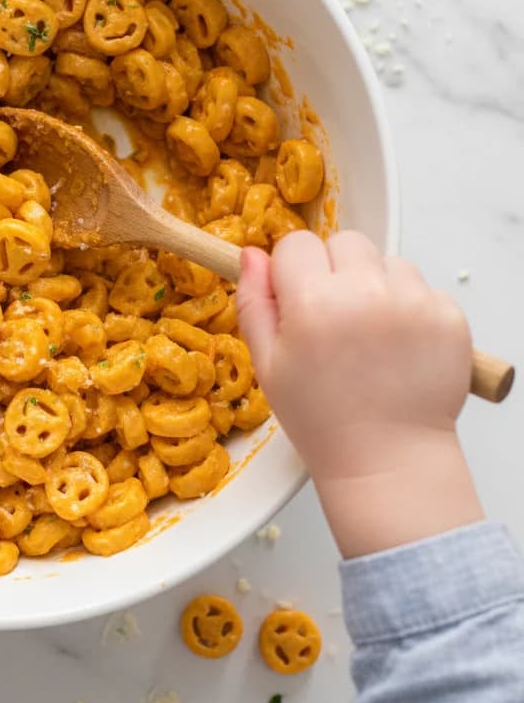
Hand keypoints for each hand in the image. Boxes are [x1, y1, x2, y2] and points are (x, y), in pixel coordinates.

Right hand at [237, 230, 482, 557]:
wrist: (387, 460)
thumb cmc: (320, 417)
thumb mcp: (267, 363)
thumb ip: (254, 301)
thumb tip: (252, 254)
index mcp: (313, 301)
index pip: (296, 244)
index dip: (292, 271)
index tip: (296, 299)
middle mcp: (366, 291)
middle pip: (344, 242)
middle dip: (335, 270)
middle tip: (334, 317)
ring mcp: (413, 302)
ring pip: (386, 261)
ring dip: (375, 285)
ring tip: (369, 334)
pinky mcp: (449, 316)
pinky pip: (423, 287)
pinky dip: (410, 307)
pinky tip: (398, 346)